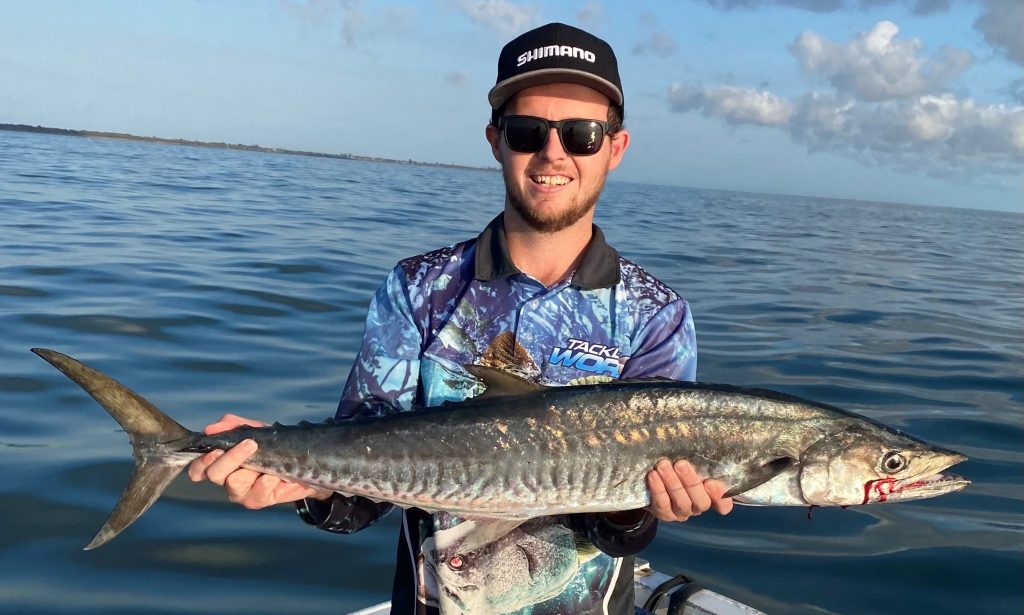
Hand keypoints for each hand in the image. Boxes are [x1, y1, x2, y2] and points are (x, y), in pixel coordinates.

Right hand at [186, 413, 332, 508]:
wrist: (303, 462)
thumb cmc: (273, 445)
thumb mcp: (255, 430)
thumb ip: (233, 426)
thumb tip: (211, 427)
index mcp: (220, 463)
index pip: (198, 469)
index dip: (201, 462)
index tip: (215, 450)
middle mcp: (226, 480)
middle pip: (214, 474)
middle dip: (231, 458)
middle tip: (250, 444)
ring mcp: (241, 493)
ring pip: (234, 483)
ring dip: (250, 469)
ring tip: (266, 461)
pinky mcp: (258, 501)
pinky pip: (256, 494)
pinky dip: (266, 481)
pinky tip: (275, 476)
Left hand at [645, 458, 732, 521]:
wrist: (653, 481)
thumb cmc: (679, 465)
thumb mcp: (692, 462)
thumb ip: (699, 458)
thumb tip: (702, 435)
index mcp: (711, 495)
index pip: (724, 504)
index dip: (720, 496)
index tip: (711, 482)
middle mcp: (698, 506)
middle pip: (701, 501)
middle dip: (691, 482)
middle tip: (681, 464)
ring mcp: (682, 513)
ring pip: (682, 503)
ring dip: (672, 483)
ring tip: (663, 465)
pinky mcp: (664, 514)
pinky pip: (662, 505)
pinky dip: (658, 489)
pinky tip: (653, 475)